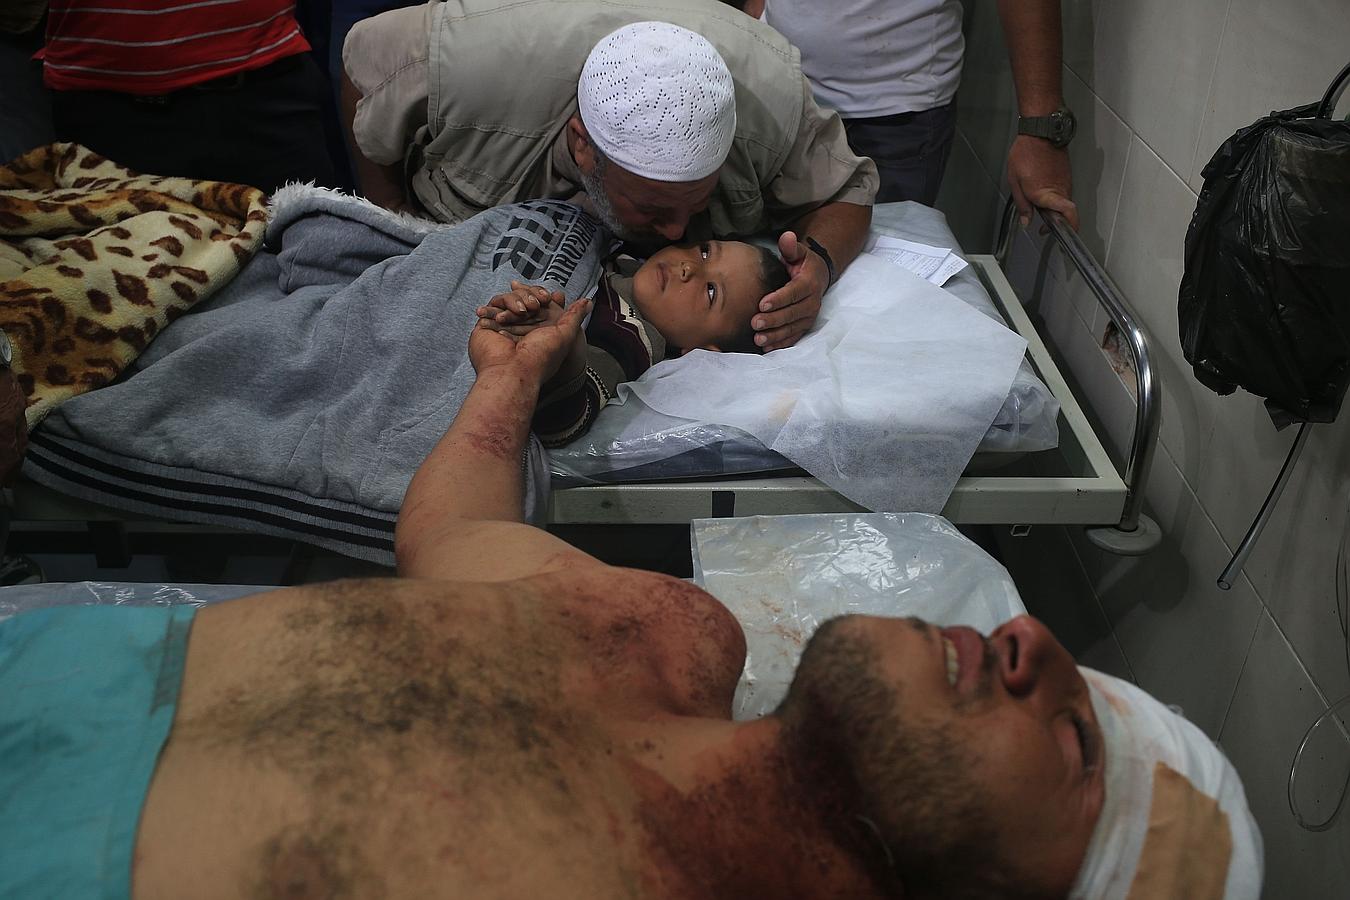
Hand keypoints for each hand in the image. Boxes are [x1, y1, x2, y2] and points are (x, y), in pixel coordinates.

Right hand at [470, 288, 589, 381]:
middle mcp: (522, 328)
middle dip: (529, 296)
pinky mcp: (486, 327)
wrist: (513, 372)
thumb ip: (575, 316)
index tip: (546, 298)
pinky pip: (490, 307)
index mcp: (540, 330)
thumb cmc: (540, 358)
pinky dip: (495, 306)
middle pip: (523, 297)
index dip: (541, 295)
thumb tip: (588, 302)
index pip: (540, 302)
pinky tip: (501, 316)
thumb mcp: (565, 335)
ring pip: (508, 299)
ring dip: (514, 301)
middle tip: (532, 307)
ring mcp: (503, 326)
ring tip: (518, 313)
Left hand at [754, 231, 827, 350]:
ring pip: (792, 328)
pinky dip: (780, 344)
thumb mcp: (798, 252)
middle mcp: (812, 302)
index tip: (762, 304)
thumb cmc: (802, 264)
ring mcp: (808, 317)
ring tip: (758, 338)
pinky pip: (793, 337)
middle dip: (773, 320)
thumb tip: (786, 236)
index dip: (779, 299)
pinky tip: (766, 348)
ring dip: (775, 335)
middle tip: (755, 323)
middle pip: (792, 313)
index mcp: (809, 283)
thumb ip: (790, 247)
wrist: (818, 278)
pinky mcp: (804, 327)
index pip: (794, 292)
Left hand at [1007, 135, 1077, 229]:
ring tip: (1038, 203)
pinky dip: (1055, 196)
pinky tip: (1042, 189)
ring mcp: (1066, 181)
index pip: (1069, 214)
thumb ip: (1022, 205)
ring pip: (1064, 201)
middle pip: (1065, 212)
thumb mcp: (1015, 182)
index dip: (1070, 226)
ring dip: (1054, 207)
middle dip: (1056, 220)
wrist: (1039, 132)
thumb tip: (1026, 222)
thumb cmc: (1026, 153)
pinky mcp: (1066, 174)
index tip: (1059, 234)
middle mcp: (1061, 189)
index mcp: (1047, 193)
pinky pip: (1063, 191)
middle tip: (1042, 224)